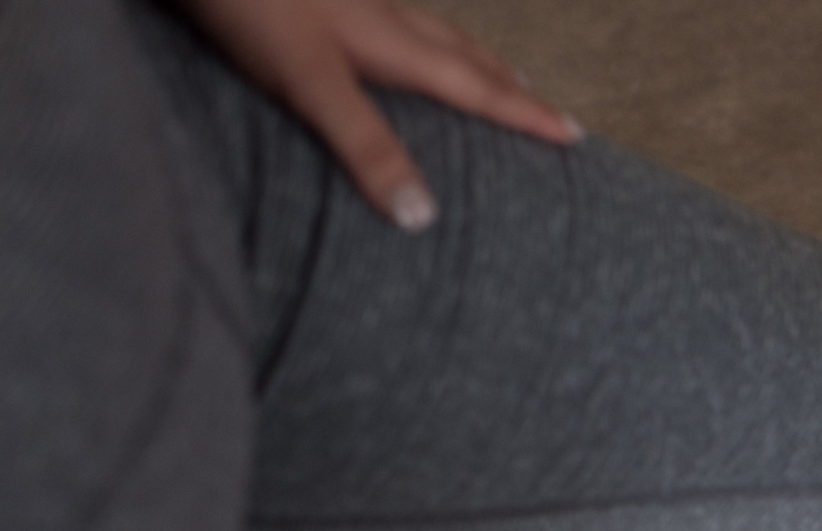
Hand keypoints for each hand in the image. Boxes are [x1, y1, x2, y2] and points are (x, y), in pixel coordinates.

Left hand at [173, 0, 581, 229]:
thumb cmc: (248, 4)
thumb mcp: (307, 83)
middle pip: (463, 52)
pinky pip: (391, 20)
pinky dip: (416, 40)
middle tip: (547, 108)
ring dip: (468, 56)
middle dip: (509, 85)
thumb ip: (364, 146)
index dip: (525, 114)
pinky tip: (393, 40)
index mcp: (391, 43)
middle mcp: (381, 14)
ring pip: (430, 30)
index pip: (475, 87)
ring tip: (490, 72)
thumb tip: (422, 218)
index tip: (573, 135)